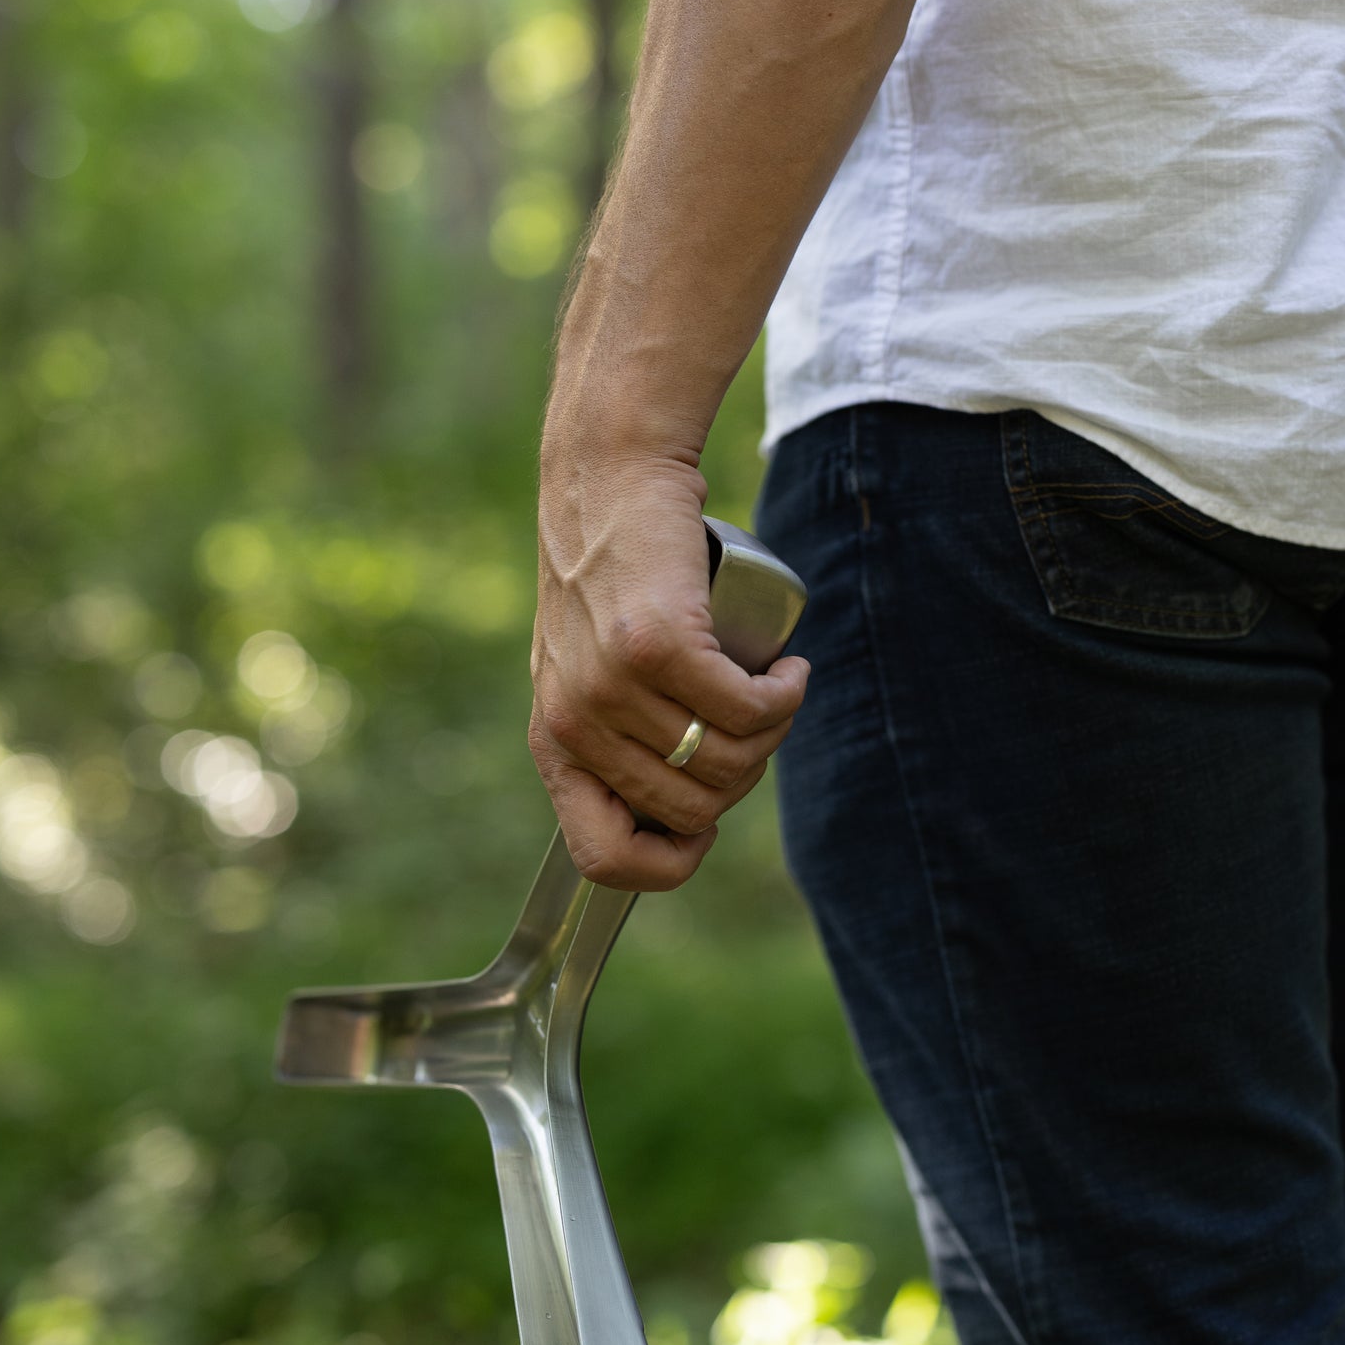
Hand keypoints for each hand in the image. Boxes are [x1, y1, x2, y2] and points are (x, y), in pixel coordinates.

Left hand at [530, 444, 808, 891]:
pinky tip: (789, 670)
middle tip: (754, 721)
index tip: (705, 827)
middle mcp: (575, 726)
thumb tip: (684, 821)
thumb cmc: (613, 579)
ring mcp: (613, 687)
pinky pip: (747, 708)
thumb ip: (614, 740)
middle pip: (693, 811)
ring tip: (775, 687)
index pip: (602, 859)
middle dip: (743, 776)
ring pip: (730, 761)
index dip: (666, 864)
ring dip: (774, 730)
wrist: (609, 480)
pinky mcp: (658, 645)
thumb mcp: (588, 674)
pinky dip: (785, 694)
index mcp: (555, 747)